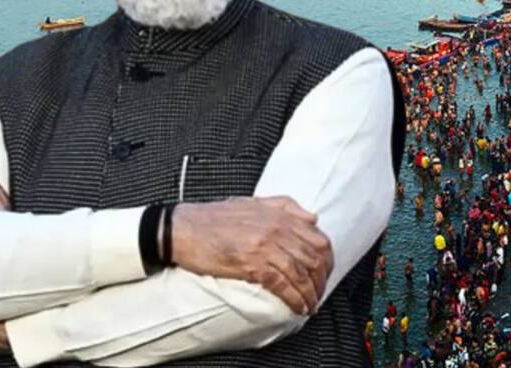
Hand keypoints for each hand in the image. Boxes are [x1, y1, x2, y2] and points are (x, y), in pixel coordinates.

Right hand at [173, 197, 333, 314]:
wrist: (183, 227)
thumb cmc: (214, 217)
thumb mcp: (254, 202)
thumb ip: (286, 206)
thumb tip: (312, 218)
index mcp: (280, 214)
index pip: (318, 239)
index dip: (327, 260)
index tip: (325, 273)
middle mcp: (277, 228)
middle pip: (314, 258)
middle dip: (322, 280)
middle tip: (319, 293)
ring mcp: (265, 246)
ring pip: (301, 273)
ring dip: (310, 293)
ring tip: (311, 305)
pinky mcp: (251, 263)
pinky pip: (282, 284)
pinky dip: (294, 298)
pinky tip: (297, 307)